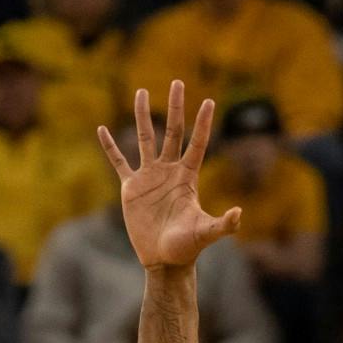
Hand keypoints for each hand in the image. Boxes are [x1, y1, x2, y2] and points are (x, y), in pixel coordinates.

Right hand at [97, 82, 241, 270]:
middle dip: (176, 107)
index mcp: (188, 177)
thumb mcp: (206, 233)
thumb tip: (239, 214)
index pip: (197, 143)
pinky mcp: (131, 188)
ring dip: (143, 116)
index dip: (202, 123)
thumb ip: (224, 224)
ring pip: (145, 139)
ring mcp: (150, 177)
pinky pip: (119, 162)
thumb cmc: (187, 248)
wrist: (164, 260)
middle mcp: (169, 171)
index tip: (208, 101)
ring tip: (141, 92)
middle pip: (173, 132)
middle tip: (177, 82)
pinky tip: (102, 130)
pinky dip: (110, 147)